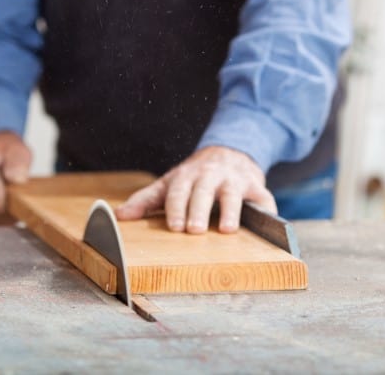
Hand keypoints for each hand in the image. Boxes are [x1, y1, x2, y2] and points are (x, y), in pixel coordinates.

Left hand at [115, 146, 276, 233]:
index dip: (176, 208)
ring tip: (227, 230)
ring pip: (232, 194)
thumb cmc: (195, 177)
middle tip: (194, 230)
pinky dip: (265, 211)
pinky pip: (263, 198)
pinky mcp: (257, 187)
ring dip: (230, 211)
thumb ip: (146, 200)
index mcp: (187, 176)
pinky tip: (265, 223)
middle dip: (198, 210)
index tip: (174, 226)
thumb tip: (119, 216)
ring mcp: (234, 180)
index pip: (178, 191)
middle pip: (203, 192)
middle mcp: (210, 175)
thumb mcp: (170, 184)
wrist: (229, 153)